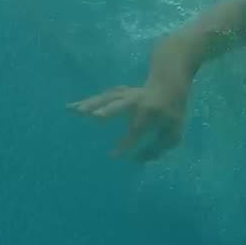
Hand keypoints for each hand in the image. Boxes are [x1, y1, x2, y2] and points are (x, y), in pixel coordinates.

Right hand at [67, 84, 186, 161]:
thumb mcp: (174, 133)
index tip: (113, 156)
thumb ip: (157, 149)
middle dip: (109, 110)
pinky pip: (103, 96)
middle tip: (96, 116)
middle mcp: (138, 101)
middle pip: (122, 104)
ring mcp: (128, 94)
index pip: (138, 129)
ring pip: (108, 97)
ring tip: (75, 110)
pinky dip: (88, 101)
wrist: (169, 83)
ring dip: (92, 103)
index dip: (126, 142)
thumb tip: (136, 161)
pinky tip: (71, 107)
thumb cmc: (171, 112)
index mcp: (153, 111)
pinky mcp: (119, 92)